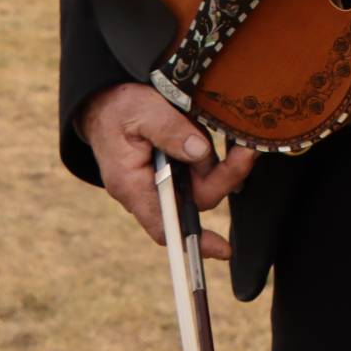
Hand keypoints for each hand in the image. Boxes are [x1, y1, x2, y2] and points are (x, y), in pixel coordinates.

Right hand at [80, 83, 256, 259]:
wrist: (104, 100)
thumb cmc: (118, 108)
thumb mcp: (141, 110)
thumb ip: (169, 130)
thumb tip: (200, 152)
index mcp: (132, 184)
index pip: (164, 225)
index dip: (193, 240)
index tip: (223, 250)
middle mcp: (148, 188)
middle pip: (194, 199)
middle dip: (224, 177)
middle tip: (246, 150)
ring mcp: (162, 178)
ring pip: (201, 182)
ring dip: (221, 164)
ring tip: (232, 137)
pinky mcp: (172, 167)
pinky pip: (199, 170)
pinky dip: (214, 158)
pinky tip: (226, 141)